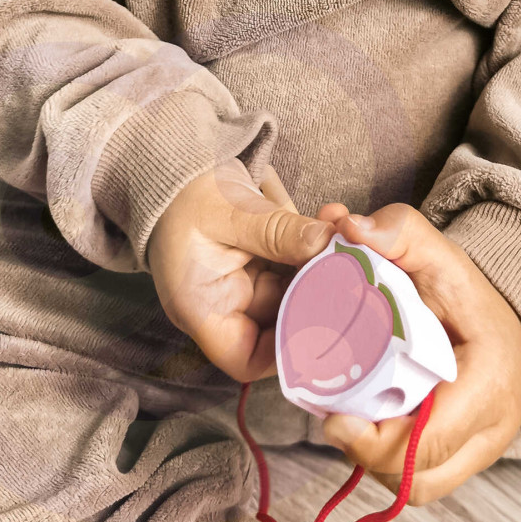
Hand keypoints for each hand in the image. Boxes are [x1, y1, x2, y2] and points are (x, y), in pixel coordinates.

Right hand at [146, 160, 333, 382]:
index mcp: (203, 308)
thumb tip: (326, 243)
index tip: (327, 318)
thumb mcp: (228, 212)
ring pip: (295, 290)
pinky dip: (313, 247)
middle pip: (281, 321)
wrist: (173, 162)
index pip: (247, 359)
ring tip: (341, 233)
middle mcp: (225, 303)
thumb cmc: (184, 193)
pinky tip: (330, 222)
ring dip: (321, 265)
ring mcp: (244, 282)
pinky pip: (294, 265)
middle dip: (318, 293)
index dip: (288, 351)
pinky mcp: (258, 261)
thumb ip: (277, 231)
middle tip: (348, 265)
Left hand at [315, 202, 520, 505]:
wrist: (500, 312)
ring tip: (345, 422)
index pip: (431, 438)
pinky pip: (422, 479)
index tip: (334, 422)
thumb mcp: (437, 250)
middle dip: (369, 455)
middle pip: (421, 475)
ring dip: (376, 463)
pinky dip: (388, 463)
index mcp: (490, 379)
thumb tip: (347, 227)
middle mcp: (494, 425)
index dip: (377, 443)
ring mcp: (484, 448)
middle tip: (331, 419)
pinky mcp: (467, 456)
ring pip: (419, 485)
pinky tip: (365, 429)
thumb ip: (399, 231)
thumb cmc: (466, 287)